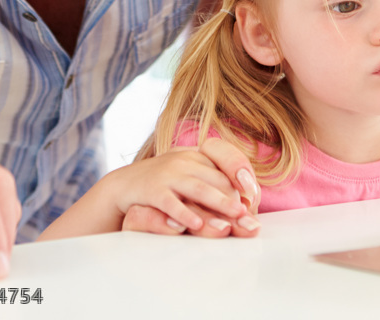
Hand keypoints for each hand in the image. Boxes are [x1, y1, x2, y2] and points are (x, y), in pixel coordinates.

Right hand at [118, 137, 260, 237]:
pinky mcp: (152, 189)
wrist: (124, 185)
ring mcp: (169, 173)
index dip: (243, 176)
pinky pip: (171, 202)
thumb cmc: (164, 184)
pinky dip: (184, 213)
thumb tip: (247, 205)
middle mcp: (186, 160)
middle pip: (218, 180)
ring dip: (219, 202)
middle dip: (236, 200)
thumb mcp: (191, 175)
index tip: (255, 196)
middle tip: (250, 219)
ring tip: (235, 216)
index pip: (228, 162)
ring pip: (199, 189)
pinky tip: (196, 224)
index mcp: (199, 155)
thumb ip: (215, 184)